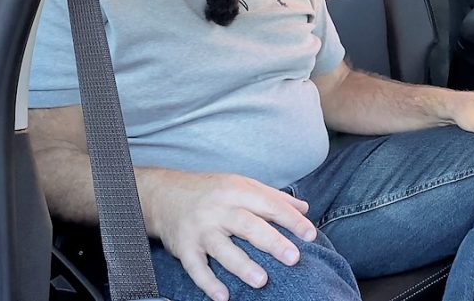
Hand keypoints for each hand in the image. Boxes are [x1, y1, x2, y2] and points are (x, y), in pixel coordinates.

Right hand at [144, 170, 315, 300]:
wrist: (163, 194)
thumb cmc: (209, 190)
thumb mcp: (241, 184)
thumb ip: (272, 197)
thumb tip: (304, 210)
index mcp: (236, 191)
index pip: (269, 205)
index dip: (291, 220)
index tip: (310, 235)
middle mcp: (218, 209)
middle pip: (248, 226)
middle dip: (272, 242)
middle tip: (293, 258)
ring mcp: (200, 229)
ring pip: (222, 248)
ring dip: (242, 266)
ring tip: (261, 281)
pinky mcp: (183, 247)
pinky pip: (196, 267)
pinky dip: (208, 283)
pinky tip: (223, 296)